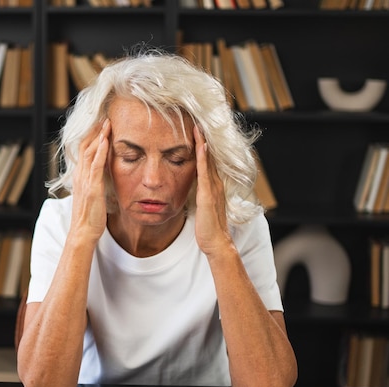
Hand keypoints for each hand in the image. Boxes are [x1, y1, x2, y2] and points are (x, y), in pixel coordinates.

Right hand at [70, 119, 110, 241]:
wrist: (83, 232)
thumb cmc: (89, 217)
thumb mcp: (91, 195)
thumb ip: (94, 183)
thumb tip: (102, 176)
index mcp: (80, 176)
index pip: (84, 150)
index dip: (91, 136)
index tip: (101, 123)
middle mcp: (80, 175)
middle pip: (85, 146)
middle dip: (94, 130)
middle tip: (104, 116)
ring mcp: (85, 180)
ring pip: (89, 152)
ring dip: (98, 136)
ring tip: (107, 122)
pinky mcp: (92, 187)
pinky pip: (95, 165)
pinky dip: (100, 151)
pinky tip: (105, 141)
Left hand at [193, 124, 232, 254]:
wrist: (216, 242)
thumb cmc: (208, 226)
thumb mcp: (203, 205)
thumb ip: (201, 193)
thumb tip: (194, 186)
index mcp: (213, 185)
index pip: (208, 160)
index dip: (204, 144)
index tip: (197, 129)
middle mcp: (216, 183)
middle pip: (210, 155)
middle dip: (205, 138)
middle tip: (199, 119)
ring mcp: (213, 188)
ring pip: (208, 160)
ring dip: (204, 142)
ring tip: (199, 125)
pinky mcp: (208, 195)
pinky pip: (205, 172)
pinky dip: (203, 157)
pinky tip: (200, 145)